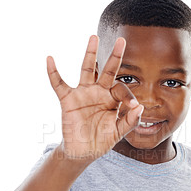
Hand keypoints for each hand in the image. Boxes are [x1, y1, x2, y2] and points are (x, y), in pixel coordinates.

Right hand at [46, 35, 143, 160]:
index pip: (122, 89)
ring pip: (87, 70)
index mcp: (113, 99)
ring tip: (94, 37)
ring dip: (90, 54)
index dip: (128, 96)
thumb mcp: (118, 133)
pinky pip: (59, 84)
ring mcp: (83, 93)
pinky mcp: (68, 100)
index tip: (133, 107)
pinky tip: (50, 59)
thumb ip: (130, 122)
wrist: (82, 152)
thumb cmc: (101, 140)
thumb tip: (140, 107)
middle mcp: (99, 92)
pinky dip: (53, 73)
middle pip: (108, 70)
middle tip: (122, 41)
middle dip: (115, 56)